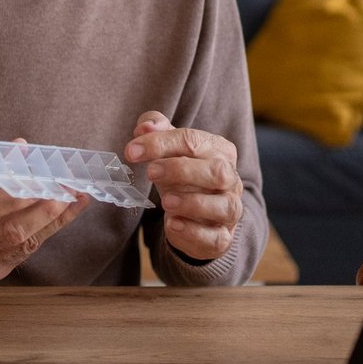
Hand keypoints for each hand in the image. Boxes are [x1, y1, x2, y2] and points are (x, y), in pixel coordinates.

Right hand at [0, 155, 89, 283]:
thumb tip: (23, 148)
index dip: (16, 198)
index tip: (44, 182)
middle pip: (10, 233)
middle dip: (44, 212)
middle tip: (68, 192)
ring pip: (22, 246)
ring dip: (52, 222)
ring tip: (75, 200)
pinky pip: (22, 254)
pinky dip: (43, 233)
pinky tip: (61, 216)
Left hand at [125, 111, 243, 260]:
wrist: (195, 215)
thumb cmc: (182, 176)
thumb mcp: (168, 149)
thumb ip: (156, 131)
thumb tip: (145, 126)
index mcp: (219, 150)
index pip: (193, 140)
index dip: (161, 143)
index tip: (131, 151)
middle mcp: (231, 179)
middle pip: (216, 171)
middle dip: (181, 170)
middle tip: (151, 172)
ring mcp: (230, 209)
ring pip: (224, 205)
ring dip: (193, 202)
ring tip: (166, 201)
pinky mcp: (222, 237)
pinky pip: (216, 237)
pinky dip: (194, 231)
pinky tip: (173, 224)